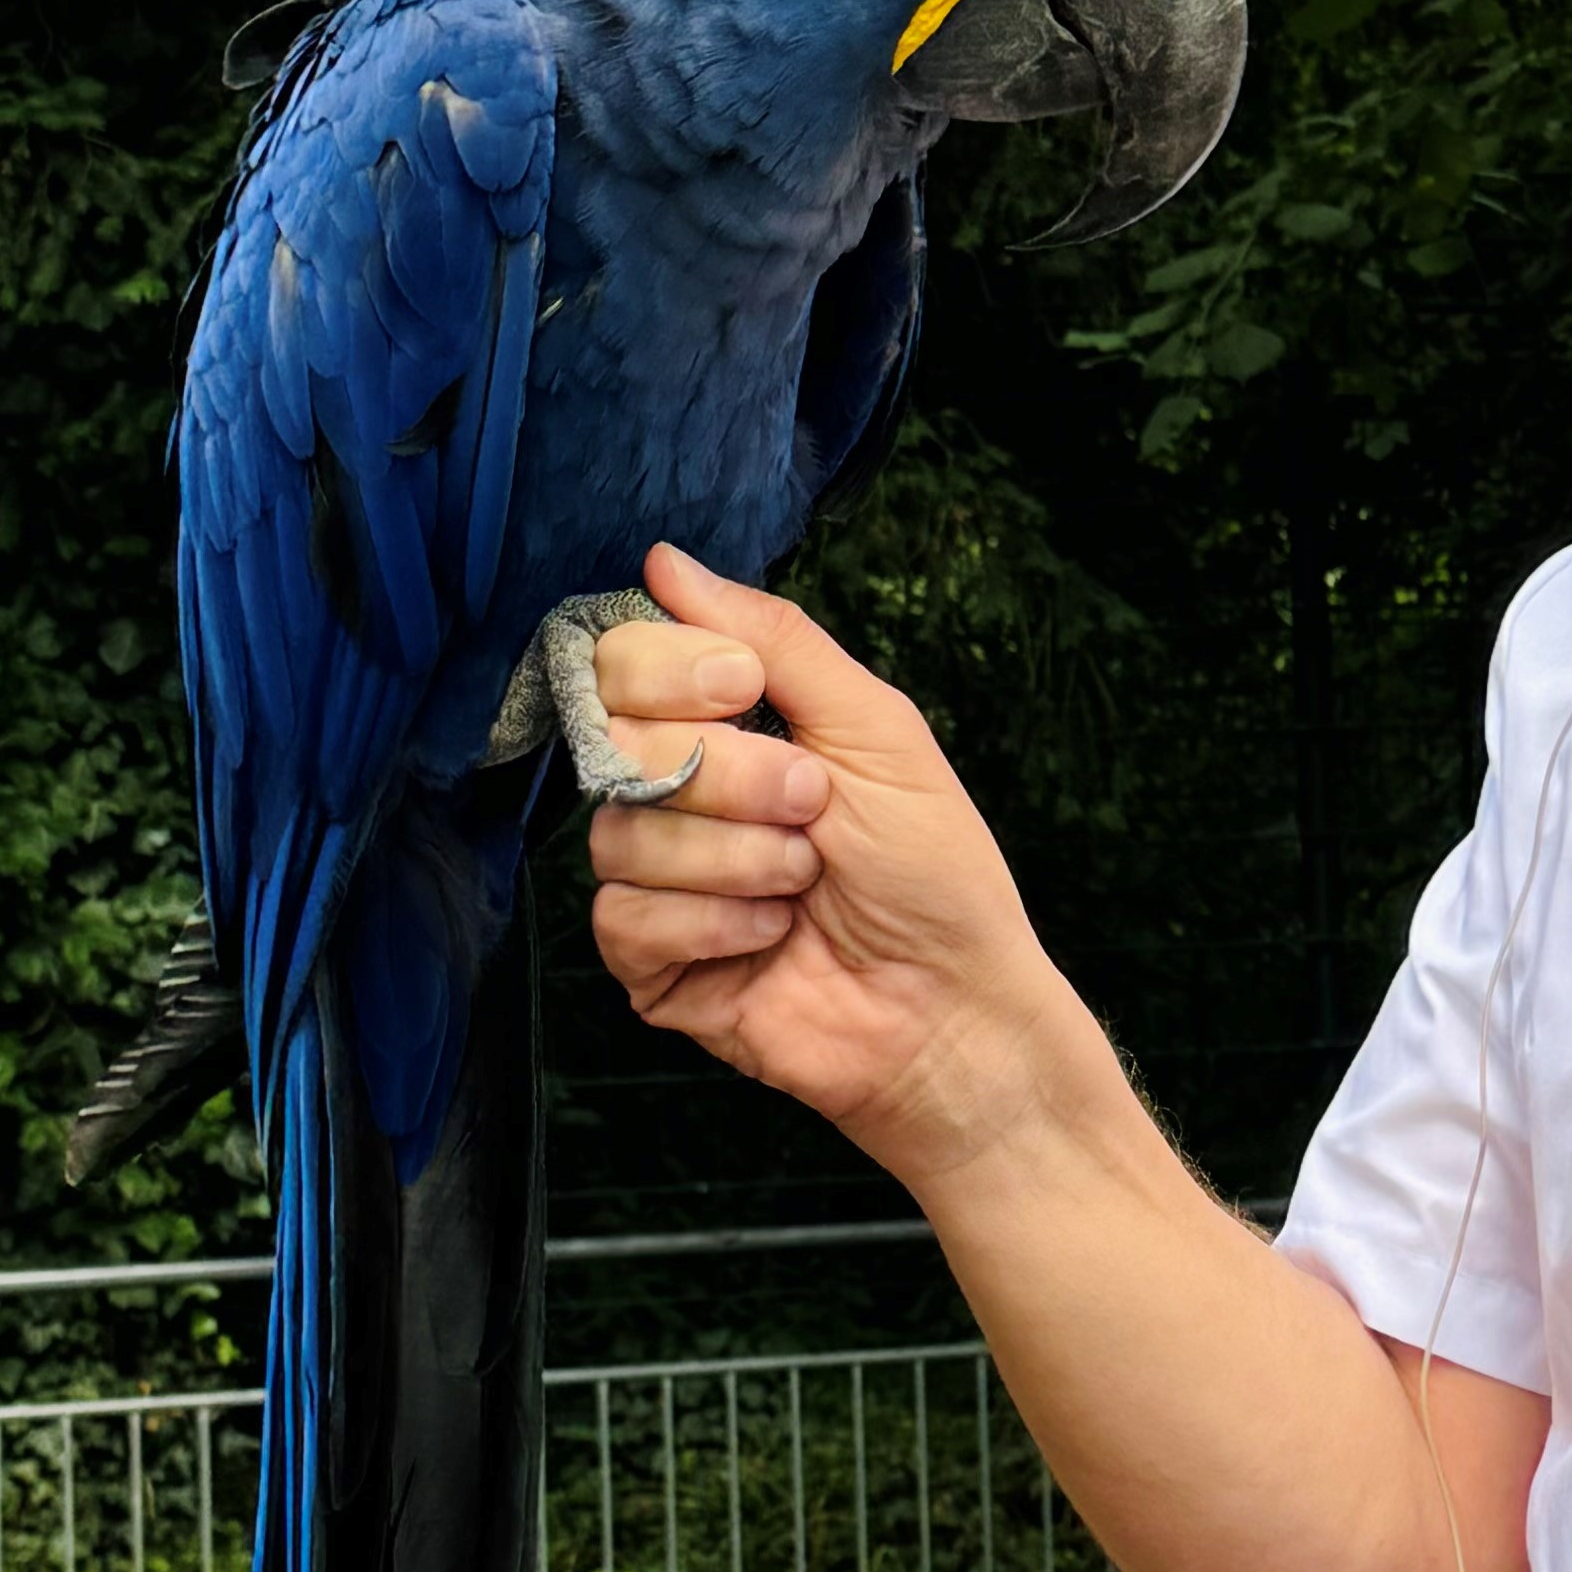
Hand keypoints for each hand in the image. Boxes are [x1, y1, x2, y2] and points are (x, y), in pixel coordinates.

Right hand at [585, 544, 1082, 1190]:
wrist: (955, 1008)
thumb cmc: (934, 871)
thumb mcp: (876, 730)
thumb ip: (777, 639)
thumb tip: (666, 563)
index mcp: (725, 730)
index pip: (623, 663)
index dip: (669, 670)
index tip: (745, 692)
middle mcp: (679, 797)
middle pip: (616, 740)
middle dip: (733, 774)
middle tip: (813, 808)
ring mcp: (660, 882)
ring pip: (621, 831)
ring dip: (738, 858)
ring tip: (806, 886)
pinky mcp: (651, 965)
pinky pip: (622, 918)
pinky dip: (713, 925)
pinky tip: (770, 940)